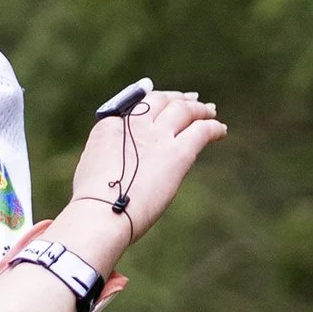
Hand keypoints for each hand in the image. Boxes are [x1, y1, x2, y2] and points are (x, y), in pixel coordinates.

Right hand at [66, 89, 224, 250]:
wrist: (103, 212)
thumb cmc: (93, 203)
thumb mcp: (92, 170)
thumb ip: (111, 158)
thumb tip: (125, 166)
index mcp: (111, 125)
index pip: (136, 107)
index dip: (153, 104)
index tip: (162, 106)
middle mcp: (135, 124)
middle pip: (161, 101)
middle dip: (177, 99)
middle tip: (191, 100)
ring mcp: (158, 136)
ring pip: (184, 110)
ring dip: (199, 109)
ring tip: (210, 111)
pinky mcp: (178, 152)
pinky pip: (202, 131)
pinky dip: (213, 127)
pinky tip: (221, 130)